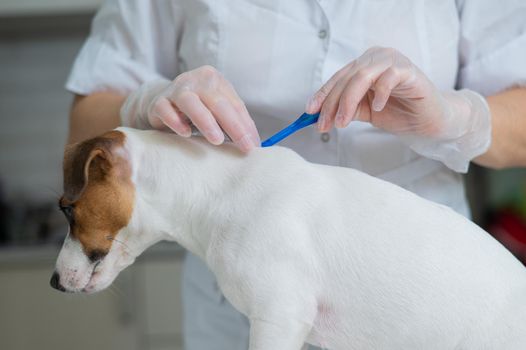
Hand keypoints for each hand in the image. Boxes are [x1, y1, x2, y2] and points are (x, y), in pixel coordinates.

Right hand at [121, 65, 259, 151]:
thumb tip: (254, 144)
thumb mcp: (217, 111)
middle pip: (217, 102)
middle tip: (243, 146)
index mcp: (215, 81)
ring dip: (205, 121)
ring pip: (191, 103)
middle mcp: (196, 80)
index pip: (235, 105)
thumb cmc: (197, 108)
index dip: (245, 126)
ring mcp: (176, 89)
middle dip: (233, 126)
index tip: (253, 145)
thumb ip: (234, 122)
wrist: (160, 101)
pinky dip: (175, 121)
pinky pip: (166, 110)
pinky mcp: (158, 102)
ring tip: (217, 140)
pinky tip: (185, 133)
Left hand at [306, 47, 490, 171]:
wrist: (428, 121)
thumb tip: (319, 115)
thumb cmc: (397, 113)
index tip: (309, 112)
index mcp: (364, 65)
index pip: (337, 79)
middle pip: (346, 78)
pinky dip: (380, 94)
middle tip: (324, 125)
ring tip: (342, 123)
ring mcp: (393, 61)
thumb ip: (346, 109)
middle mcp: (376, 58)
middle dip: (331, 104)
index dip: (322, 95)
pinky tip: (377, 109)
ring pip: (362, 76)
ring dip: (348, 101)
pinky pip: (389, 77)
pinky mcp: (409, 70)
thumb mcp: (364, 112)